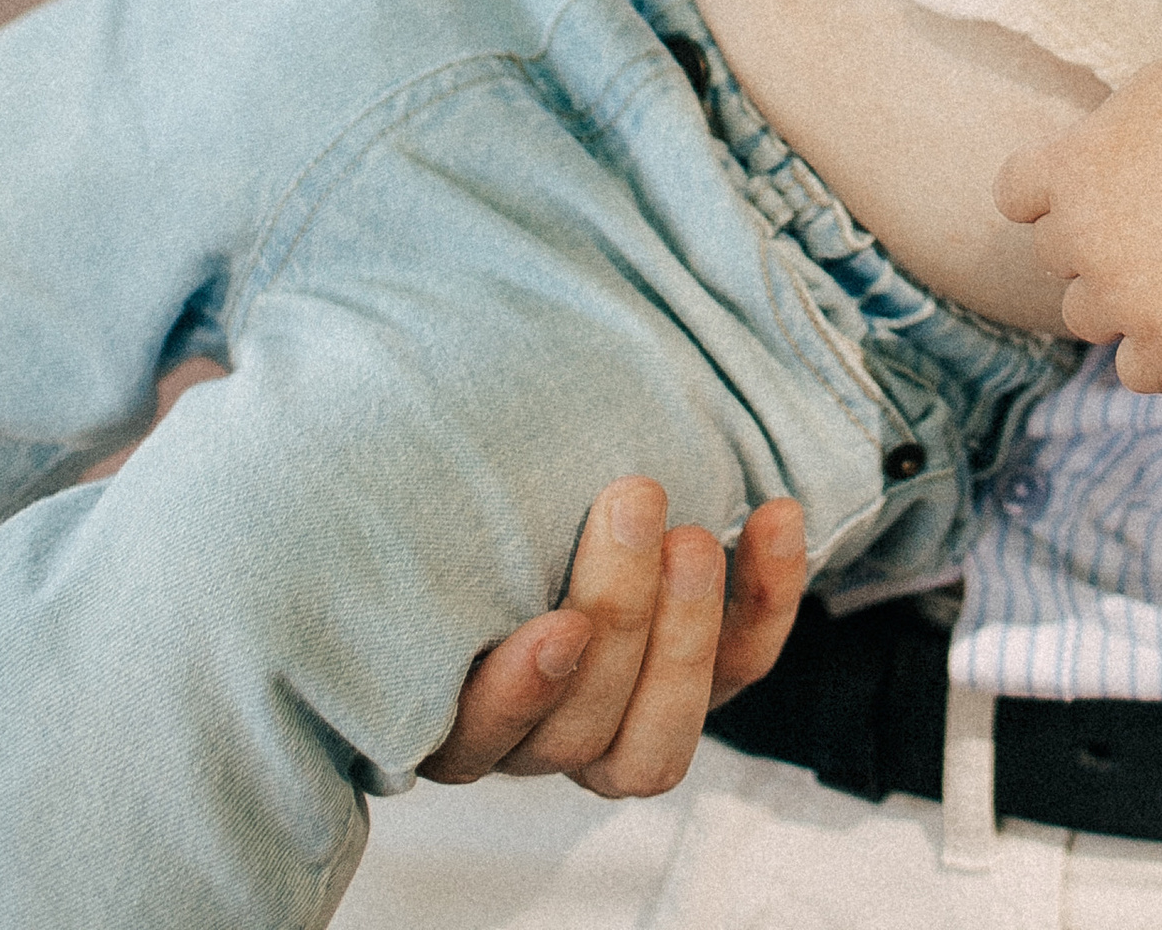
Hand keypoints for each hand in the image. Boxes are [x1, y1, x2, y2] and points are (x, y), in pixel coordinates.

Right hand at [421, 479, 805, 793]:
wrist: (586, 486)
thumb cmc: (488, 495)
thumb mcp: (456, 501)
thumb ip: (443, 499)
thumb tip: (386, 421)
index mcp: (459, 705)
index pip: (476, 741)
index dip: (517, 698)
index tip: (557, 627)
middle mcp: (541, 736)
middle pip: (579, 731)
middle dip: (620, 618)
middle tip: (636, 502)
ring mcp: (627, 721)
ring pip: (659, 739)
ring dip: (686, 636)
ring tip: (693, 538)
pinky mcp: (704, 686)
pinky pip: (744, 667)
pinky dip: (768, 597)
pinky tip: (775, 517)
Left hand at [994, 59, 1161, 392]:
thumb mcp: (1155, 88)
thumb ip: (1109, 129)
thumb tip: (1104, 151)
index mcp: (1068, 169)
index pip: (1014, 194)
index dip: (1049, 195)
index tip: (1091, 190)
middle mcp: (1079, 238)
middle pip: (1056, 257)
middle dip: (1095, 243)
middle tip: (1156, 225)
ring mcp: (1121, 298)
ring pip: (1086, 318)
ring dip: (1120, 301)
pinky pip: (1136, 373)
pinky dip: (1159, 355)